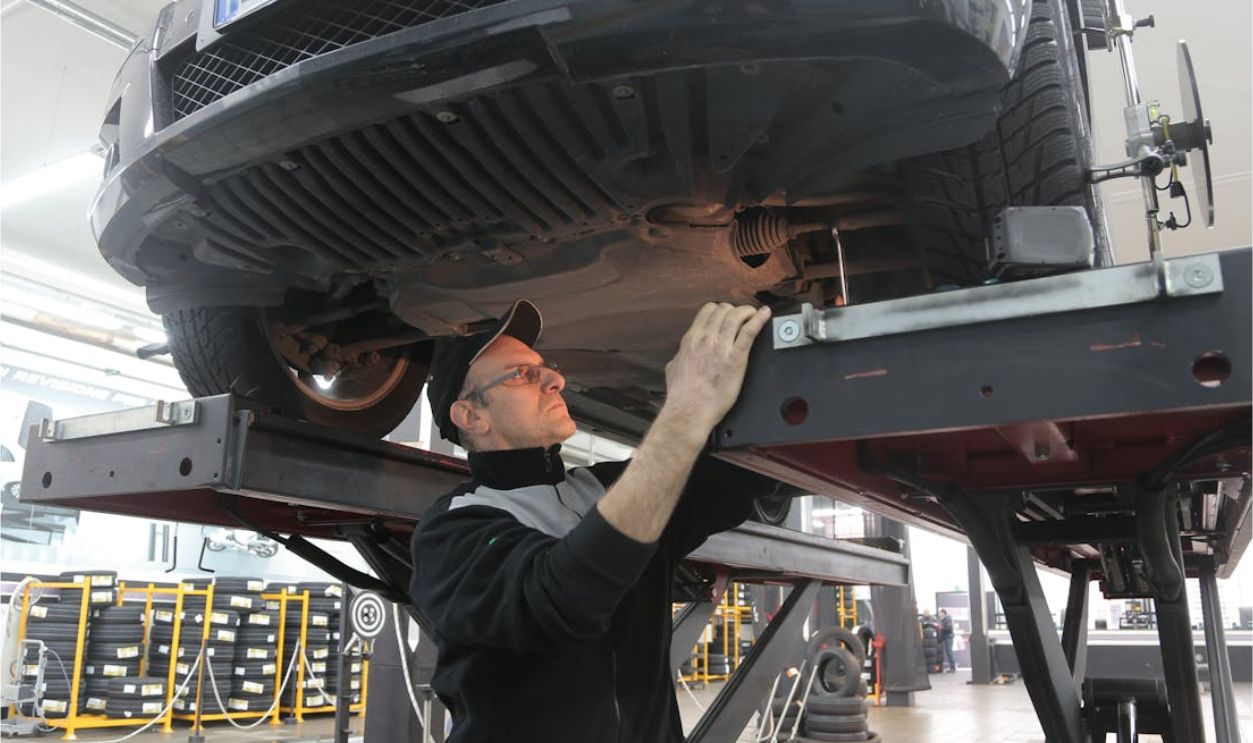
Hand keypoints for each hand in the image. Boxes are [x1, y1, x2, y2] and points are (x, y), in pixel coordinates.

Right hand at [661, 303, 770, 432]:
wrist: (690, 410)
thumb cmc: (682, 395)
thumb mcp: (673, 368)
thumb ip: (680, 356)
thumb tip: (681, 355)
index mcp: (691, 339)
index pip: (708, 311)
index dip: (720, 310)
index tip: (726, 314)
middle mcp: (706, 339)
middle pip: (724, 310)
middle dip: (734, 310)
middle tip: (741, 317)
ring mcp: (721, 347)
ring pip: (736, 316)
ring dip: (747, 312)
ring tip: (754, 314)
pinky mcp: (736, 358)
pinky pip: (749, 332)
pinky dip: (759, 320)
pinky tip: (765, 315)